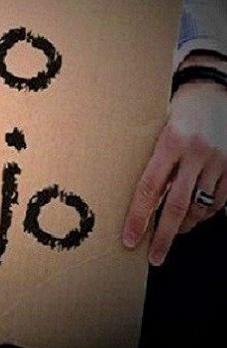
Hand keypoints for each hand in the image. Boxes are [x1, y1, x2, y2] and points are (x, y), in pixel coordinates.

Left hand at [123, 60, 226, 265]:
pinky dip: (206, 214)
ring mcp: (219, 161)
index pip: (150, 188)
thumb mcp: (158, 127)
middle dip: (164, 236)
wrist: (214, 90)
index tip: (130, 239)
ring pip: (200, 206)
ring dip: (184, 225)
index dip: (138, 217)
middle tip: (154, 257)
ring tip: (172, 233)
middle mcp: (197, 153)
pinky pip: (221, 200)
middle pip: (177, 205)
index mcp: (170, 143)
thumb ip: (151, 158)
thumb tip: (137, 195)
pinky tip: (194, 218)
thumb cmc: (178, 109)